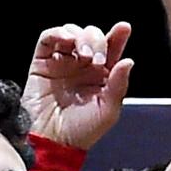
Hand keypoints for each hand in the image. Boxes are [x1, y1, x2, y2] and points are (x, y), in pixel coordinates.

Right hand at [26, 21, 135, 152]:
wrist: (52, 142)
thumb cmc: (81, 132)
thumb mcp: (108, 111)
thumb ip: (118, 85)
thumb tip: (128, 61)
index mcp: (100, 76)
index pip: (111, 49)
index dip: (117, 36)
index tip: (124, 28)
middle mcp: (81, 66)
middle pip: (92, 35)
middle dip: (97, 40)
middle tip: (97, 59)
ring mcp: (62, 62)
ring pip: (72, 32)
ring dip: (80, 36)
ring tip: (83, 54)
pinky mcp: (42, 62)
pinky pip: (48, 38)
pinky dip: (58, 32)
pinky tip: (67, 41)